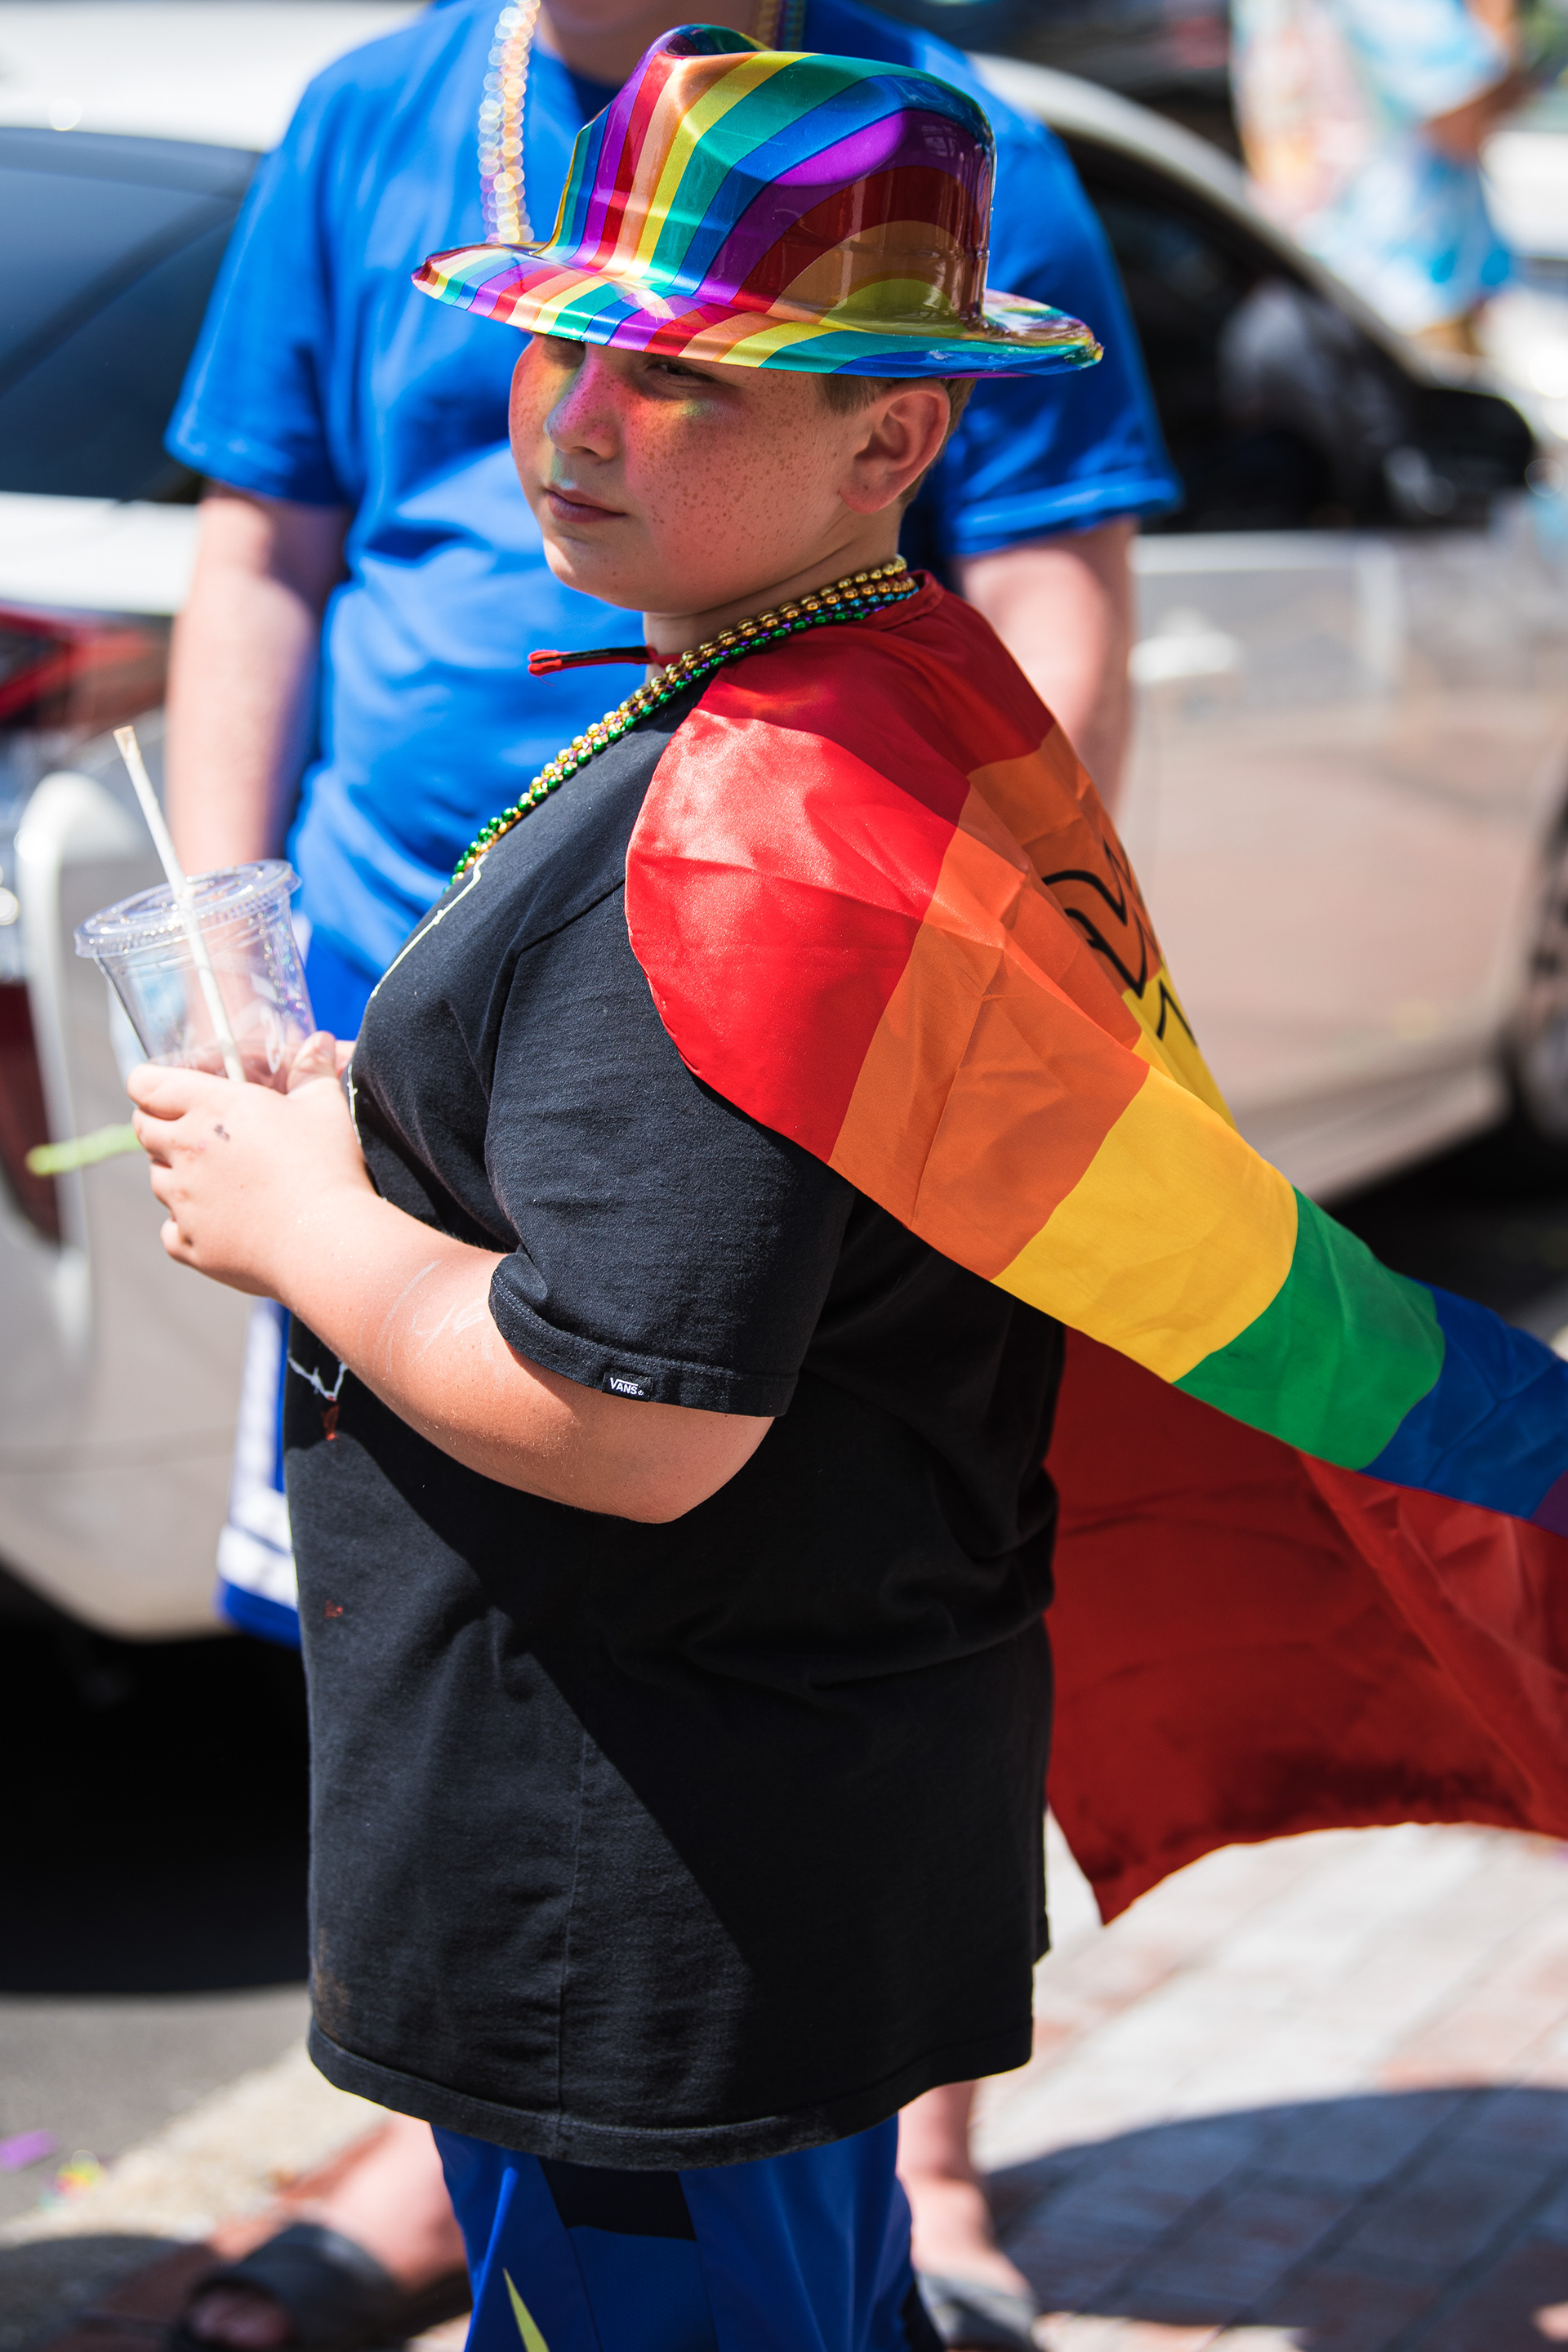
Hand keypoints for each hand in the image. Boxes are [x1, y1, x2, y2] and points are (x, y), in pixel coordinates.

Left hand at [128, 1032, 371, 1297]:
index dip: (149, 1083)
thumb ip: (314, 1070)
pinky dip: (187, 1224)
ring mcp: (183, 1202)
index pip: (147, 1085)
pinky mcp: (191, 1244)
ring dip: (175, 1174)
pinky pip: (172, 1230)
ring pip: (157, 1180)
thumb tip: (320, 1041)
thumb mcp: (325, 1108)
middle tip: (190, 1129)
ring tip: (217, 1178)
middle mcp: (185, 1152)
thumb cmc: (327, 1169)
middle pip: (142, 1130)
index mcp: (211, 1108)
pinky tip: (220, 1222)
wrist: (326, 1244)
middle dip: (157, 1124)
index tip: (162, 1088)